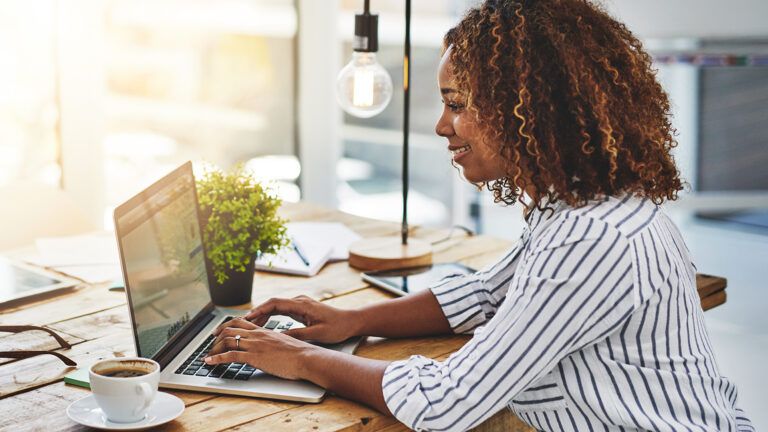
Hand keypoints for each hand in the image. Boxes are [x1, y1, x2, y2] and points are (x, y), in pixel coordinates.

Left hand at [205, 321, 318, 379]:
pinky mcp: (254, 357)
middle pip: (229, 329)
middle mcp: (257, 335)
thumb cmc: (299, 354)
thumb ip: (273, 343)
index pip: (240, 322)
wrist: (306, 357)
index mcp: (264, 331)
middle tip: (209, 344)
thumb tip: (270, 348)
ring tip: (208, 355)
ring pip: (227, 341)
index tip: (218, 332)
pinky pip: (230, 355)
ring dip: (213, 348)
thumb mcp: (283, 344)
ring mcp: (254, 345)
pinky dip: (216, 358)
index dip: (226, 326)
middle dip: (216, 337)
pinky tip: (209, 362)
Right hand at [244, 295, 359, 343]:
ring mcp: (300, 304)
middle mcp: (299, 301)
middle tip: (243, 323)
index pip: (275, 303)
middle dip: (257, 312)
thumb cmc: (337, 327)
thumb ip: (298, 335)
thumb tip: (280, 338)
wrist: (351, 321)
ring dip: (263, 314)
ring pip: (276, 307)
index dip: (260, 310)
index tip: (248, 317)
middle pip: (272, 303)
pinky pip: (282, 310)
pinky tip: (263, 324)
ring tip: (249, 325)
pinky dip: (271, 316)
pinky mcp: (301, 309)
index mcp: (302, 304)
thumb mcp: (317, 333)